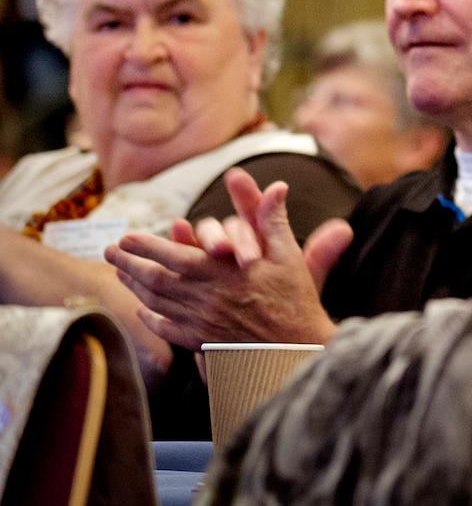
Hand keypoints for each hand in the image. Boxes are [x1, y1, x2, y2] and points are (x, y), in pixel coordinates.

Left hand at [107, 168, 350, 349]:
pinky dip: (151, 319)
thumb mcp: (289, 254)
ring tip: (120, 274)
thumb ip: (273, 220)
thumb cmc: (295, 299)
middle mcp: (205, 298)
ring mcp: (201, 323)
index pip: (175, 255)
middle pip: (156, 280)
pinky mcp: (203, 343)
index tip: (127, 237)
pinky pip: (168, 330)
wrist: (296, 350)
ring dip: (134, 287)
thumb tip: (276, 186)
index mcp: (222, 274)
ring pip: (157, 303)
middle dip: (129, 264)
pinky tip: (143, 310)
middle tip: (109, 252)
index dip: (147, 246)